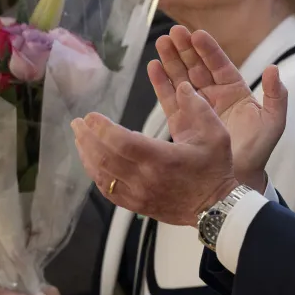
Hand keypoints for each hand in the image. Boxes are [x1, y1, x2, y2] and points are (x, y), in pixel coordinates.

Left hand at [73, 80, 240, 225]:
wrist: (216, 208)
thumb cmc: (215, 169)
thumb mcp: (217, 134)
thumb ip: (199, 108)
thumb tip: (183, 86)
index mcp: (162, 159)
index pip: (121, 142)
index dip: (102, 128)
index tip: (90, 116)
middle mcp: (145, 178)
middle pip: (104, 157)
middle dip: (87, 138)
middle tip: (78, 123)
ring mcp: (138, 194)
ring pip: (101, 174)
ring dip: (87, 154)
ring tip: (80, 138)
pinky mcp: (136, 205)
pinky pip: (108, 190)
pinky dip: (95, 174)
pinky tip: (92, 161)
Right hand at [150, 25, 285, 187]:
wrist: (238, 177)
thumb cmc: (258, 150)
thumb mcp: (273, 121)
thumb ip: (276, 96)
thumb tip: (273, 69)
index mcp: (234, 91)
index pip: (219, 64)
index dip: (208, 50)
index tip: (197, 34)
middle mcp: (213, 95)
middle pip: (196, 66)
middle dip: (185, 49)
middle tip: (174, 32)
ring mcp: (196, 107)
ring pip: (181, 78)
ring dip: (170, 60)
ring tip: (160, 42)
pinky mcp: (182, 121)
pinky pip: (169, 98)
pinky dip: (161, 83)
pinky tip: (153, 67)